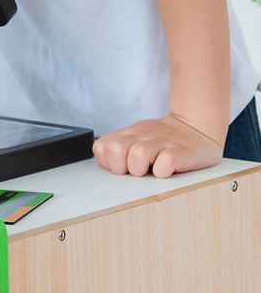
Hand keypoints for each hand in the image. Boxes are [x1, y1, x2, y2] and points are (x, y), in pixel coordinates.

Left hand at [92, 114, 224, 177]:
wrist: (197, 127)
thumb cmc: (165, 138)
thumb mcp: (138, 137)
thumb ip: (121, 147)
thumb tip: (104, 163)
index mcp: (129, 134)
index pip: (101, 147)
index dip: (107, 162)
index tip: (121, 167)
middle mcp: (141, 136)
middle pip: (114, 150)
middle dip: (121, 168)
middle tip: (135, 171)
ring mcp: (161, 143)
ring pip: (136, 156)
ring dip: (140, 170)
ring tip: (151, 171)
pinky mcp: (180, 152)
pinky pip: (164, 164)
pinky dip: (162, 171)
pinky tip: (166, 171)